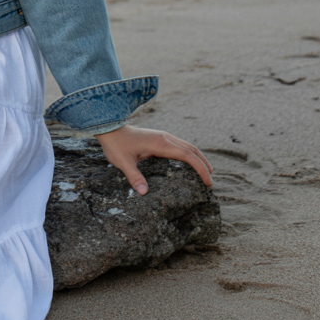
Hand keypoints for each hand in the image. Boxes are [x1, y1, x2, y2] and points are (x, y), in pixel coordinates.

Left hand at [93, 124, 212, 194]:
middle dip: (204, 164)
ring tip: (205, 172)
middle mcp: (165, 138)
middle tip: (210, 181)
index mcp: (161, 144)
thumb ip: (134, 176)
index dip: (201, 169)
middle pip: (192, 150)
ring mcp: (163, 136)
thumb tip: (144, 193)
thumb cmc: (116, 145)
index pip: (188, 156)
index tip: (208, 182)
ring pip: (187, 146)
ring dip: (198, 158)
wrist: (109, 127)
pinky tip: (189, 162)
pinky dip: (189, 154)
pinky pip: (179, 145)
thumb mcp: (123, 162)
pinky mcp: (159, 136)